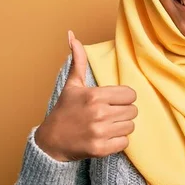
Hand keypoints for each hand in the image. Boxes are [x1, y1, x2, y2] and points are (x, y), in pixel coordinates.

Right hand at [34, 31, 136, 161]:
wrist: (51, 141)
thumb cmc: (65, 110)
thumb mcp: (72, 84)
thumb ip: (78, 60)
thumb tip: (72, 35)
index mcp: (94, 95)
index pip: (130, 94)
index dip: (124, 98)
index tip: (114, 101)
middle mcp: (98, 113)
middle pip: (133, 111)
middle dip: (124, 112)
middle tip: (110, 114)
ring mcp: (99, 132)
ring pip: (130, 126)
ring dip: (122, 127)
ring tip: (108, 125)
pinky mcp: (100, 149)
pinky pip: (125, 143)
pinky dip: (118, 141)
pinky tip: (106, 137)